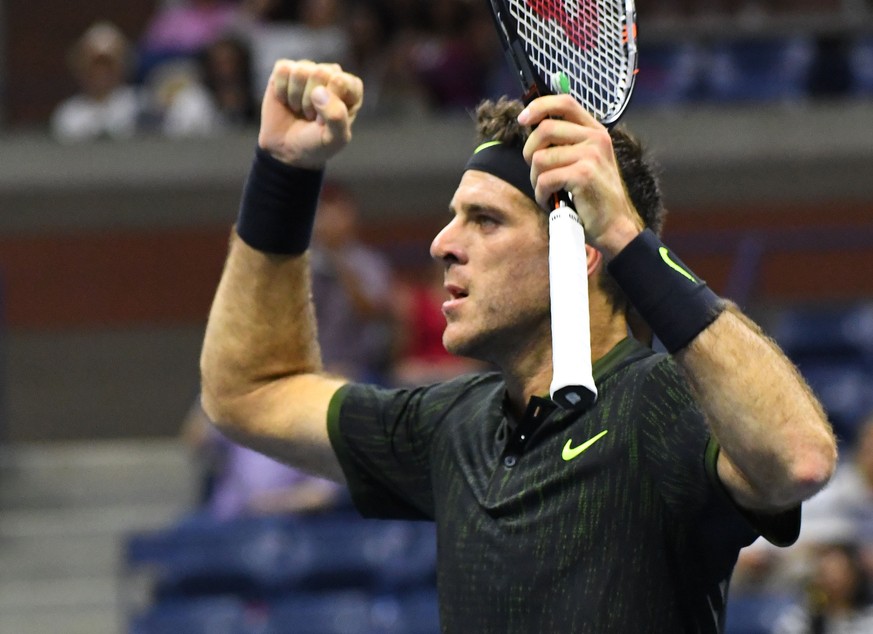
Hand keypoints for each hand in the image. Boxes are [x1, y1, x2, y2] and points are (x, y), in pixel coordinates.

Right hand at [258, 60, 363, 169]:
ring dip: (295, 97)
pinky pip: (283, 70)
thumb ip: (337, 117)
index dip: (328, 105)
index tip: (325, 121)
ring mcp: (308, 70)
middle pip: (319, 73)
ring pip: (299, 72)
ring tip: (299, 109)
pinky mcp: (286, 70)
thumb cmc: (317, 144)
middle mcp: (331, 74)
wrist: (288, 150)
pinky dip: (281, 90)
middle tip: (311, 116)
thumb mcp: (335, 139)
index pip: (340, 81)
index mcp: (351, 88)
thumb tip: (319, 91)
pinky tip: (286, 100)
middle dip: (310, 102)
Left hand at [518, 95, 641, 255]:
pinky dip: (541, 194)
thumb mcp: (586, 161)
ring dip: (535, 179)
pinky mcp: (583, 174)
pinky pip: (544, 179)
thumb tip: (532, 127)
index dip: (539, 106)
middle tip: (536, 171)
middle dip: (530, 152)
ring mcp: (591, 155)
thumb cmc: (593, 196)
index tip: (523, 119)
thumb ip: (567, 143)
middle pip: (545, 129)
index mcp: (595, 131)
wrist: (613, 225)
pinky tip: (551, 201)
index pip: (564, 102)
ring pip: (540, 158)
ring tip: (548, 191)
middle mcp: (595, 139)